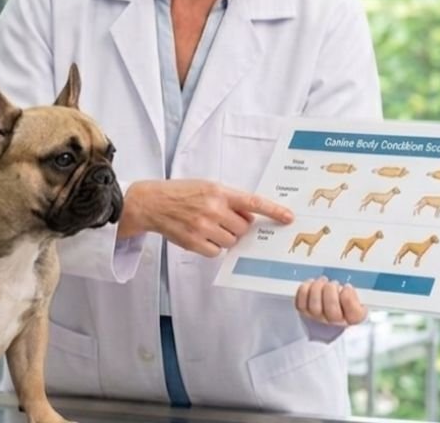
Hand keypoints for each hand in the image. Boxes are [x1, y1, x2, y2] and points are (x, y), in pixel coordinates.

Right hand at [116, 179, 292, 256]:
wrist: (151, 203)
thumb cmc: (180, 193)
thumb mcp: (206, 187)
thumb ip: (229, 200)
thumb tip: (249, 218)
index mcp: (218, 192)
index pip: (252, 202)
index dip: (273, 210)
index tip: (288, 217)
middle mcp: (213, 208)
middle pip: (244, 227)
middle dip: (237, 226)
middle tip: (222, 220)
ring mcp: (203, 226)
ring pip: (231, 241)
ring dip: (225, 237)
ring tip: (208, 226)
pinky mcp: (194, 242)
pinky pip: (217, 252)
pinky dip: (212, 247)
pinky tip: (200, 236)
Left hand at [295, 276, 367, 326]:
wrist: (326, 311)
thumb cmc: (342, 302)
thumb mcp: (355, 298)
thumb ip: (355, 296)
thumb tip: (347, 290)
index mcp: (353, 319)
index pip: (354, 315)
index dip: (349, 297)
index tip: (347, 287)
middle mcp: (335, 322)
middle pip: (332, 311)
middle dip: (331, 291)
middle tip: (333, 283)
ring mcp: (318, 318)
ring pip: (315, 306)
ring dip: (318, 288)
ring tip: (323, 280)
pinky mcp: (304, 312)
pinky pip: (300, 303)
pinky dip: (305, 289)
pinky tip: (311, 283)